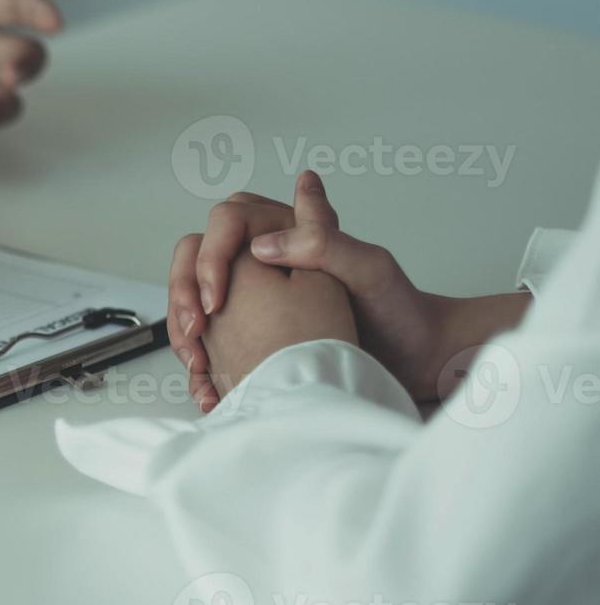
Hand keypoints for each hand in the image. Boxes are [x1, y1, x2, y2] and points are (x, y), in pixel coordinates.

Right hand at [169, 171, 530, 408]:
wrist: (420, 361)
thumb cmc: (404, 311)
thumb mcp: (371, 269)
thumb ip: (323, 242)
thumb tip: (260, 245)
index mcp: (291, 232)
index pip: (227, 221)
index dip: (211, 256)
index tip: (216, 297)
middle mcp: (268, 259)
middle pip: (196, 254)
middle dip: (184, 292)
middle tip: (197, 330)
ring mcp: (257, 297)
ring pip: (194, 296)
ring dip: (184, 328)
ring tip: (199, 363)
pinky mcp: (256, 332)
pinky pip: (211, 337)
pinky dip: (202, 361)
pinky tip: (210, 384)